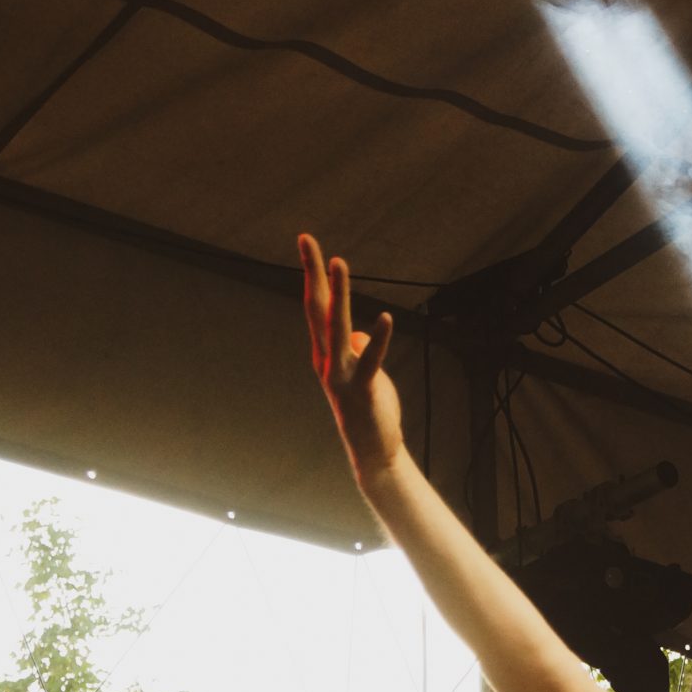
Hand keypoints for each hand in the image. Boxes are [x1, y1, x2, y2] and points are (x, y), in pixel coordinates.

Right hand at [300, 233, 402, 484]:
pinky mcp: (363, 389)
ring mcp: (341, 375)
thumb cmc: (369, 411)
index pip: (315, 307)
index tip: (308, 243)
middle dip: (312, 272)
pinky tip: (385, 318)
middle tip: (306, 239)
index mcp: (325, 353)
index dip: (312, 274)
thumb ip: (356, 351)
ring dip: (338, 293)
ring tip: (338, 263)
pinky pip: (370, 360)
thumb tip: (358, 335)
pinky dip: (378, 339)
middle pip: (316, 308)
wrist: (373, 453)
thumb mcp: (363, 374)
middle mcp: (326, 360)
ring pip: (336, 326)